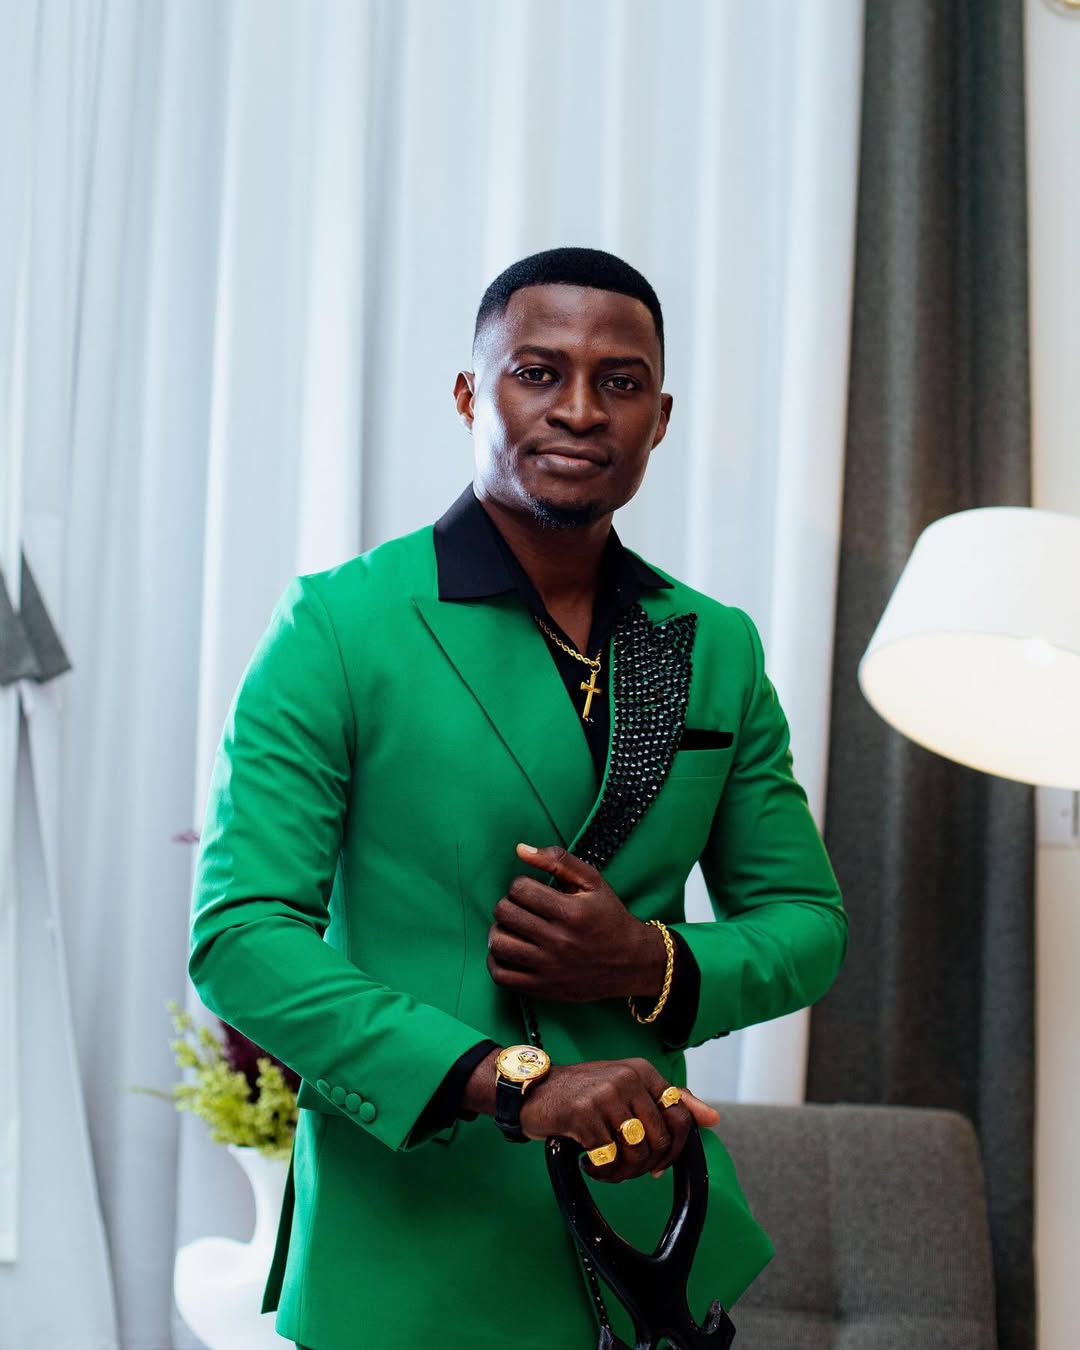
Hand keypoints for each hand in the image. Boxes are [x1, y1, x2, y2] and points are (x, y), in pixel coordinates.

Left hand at [486, 844, 666, 1003]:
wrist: (631, 963)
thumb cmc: (609, 917)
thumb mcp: (593, 882)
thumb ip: (558, 861)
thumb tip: (520, 849)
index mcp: (572, 912)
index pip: (519, 889)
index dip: (521, 885)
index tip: (532, 891)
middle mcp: (559, 941)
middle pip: (505, 913)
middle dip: (508, 904)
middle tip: (522, 908)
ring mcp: (548, 967)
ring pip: (498, 944)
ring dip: (499, 930)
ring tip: (512, 928)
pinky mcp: (542, 988)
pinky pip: (500, 975)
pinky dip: (496, 960)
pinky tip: (510, 950)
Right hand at [519, 1058, 719, 1182]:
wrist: (534, 1090)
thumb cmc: (583, 1093)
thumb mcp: (627, 1088)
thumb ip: (667, 1101)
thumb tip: (713, 1120)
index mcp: (643, 1071)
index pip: (681, 1116)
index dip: (675, 1150)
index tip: (657, 1165)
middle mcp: (628, 1078)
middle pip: (660, 1140)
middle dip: (645, 1166)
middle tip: (623, 1168)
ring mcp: (607, 1094)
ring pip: (637, 1152)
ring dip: (622, 1172)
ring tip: (606, 1168)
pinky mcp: (584, 1114)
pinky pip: (609, 1159)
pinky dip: (601, 1172)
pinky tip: (588, 1164)